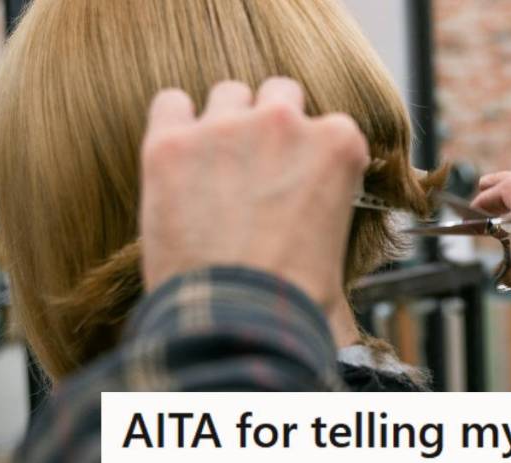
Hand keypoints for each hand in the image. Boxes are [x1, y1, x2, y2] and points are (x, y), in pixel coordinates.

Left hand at [139, 78, 368, 306]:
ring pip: (228, 94)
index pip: (331, 126)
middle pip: (279, 94)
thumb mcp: (340, 255)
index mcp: (337, 145)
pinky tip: (178, 159)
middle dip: (272, 126)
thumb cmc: (296, 302)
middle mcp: (284, 123)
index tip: (302, 184)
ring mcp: (224, 128)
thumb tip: (328, 248)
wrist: (239, 321)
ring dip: (225, 122)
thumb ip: (335, 221)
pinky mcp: (170, 143)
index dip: (315, 157)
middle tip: (258, 170)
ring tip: (215, 169)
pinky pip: (170, 103)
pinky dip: (174, 124)